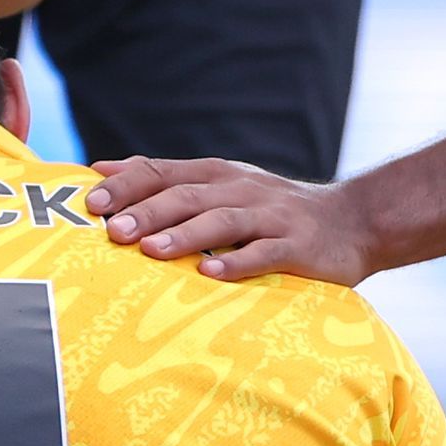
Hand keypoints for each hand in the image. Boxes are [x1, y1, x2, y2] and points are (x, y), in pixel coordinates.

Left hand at [83, 157, 377, 282]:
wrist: (354, 221)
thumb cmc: (273, 211)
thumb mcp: (222, 186)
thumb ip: (166, 180)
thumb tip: (102, 171)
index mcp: (218, 175)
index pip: (164, 172)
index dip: (128, 184)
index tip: (91, 202)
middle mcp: (240, 189)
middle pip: (187, 195)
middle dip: (147, 212)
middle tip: (112, 231)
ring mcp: (270, 217)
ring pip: (221, 221)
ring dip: (184, 235)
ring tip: (151, 251)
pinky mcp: (296, 246)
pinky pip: (264, 254)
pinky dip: (237, 262)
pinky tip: (212, 274)